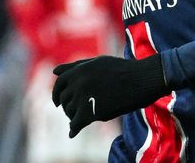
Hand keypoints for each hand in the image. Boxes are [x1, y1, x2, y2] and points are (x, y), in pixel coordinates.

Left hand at [52, 54, 167, 137]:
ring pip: (69, 111)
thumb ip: (75, 66)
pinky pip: (76, 123)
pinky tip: (73, 133)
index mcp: (79, 70)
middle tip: (69, 112)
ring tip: (78, 119)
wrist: (141, 79)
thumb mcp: (96, 62)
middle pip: (63, 99)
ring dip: (72, 116)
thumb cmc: (121, 70)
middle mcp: (78, 83)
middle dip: (65, 106)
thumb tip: (54, 71)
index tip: (57, 102)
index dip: (56, 93)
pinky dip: (73, 129)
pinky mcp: (93, 112)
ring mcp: (84, 97)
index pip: (59, 83)